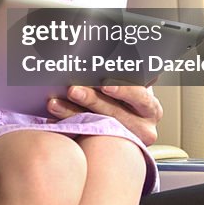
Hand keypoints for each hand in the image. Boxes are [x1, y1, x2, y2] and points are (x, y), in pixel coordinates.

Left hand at [47, 84, 161, 145]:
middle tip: (72, 90)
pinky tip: (53, 120)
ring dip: (73, 114)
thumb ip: (127, 73)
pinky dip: (67, 128)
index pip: (139, 97)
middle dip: (92, 101)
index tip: (105, 85)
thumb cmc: (127, 98)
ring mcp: (125, 142)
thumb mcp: (133, 84)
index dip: (123, 90)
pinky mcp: (107, 150)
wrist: (127, 125)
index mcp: (150, 107)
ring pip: (98, 128)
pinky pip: (84, 139)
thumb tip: (117, 54)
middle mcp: (143, 128)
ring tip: (55, 104)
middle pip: (115, 114)